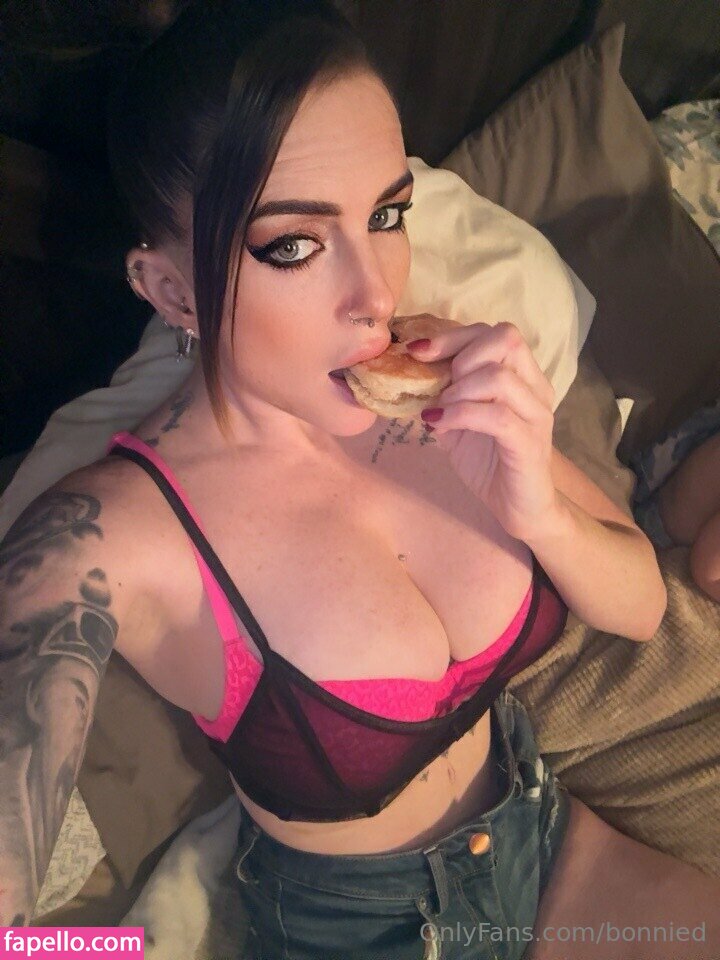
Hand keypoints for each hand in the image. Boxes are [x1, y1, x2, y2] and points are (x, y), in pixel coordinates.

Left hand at [408, 320, 558, 540]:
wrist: (518, 508)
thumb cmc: (489, 462)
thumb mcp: (457, 421)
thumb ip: (442, 394)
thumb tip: (406, 373)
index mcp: (523, 376)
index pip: (494, 332)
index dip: (453, 336)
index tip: (417, 352)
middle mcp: (536, 388)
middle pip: (506, 339)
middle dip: (461, 355)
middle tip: (439, 385)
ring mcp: (536, 415)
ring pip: (499, 377)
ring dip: (459, 389)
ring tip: (439, 408)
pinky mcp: (529, 444)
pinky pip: (497, 417)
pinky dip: (460, 415)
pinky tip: (439, 425)